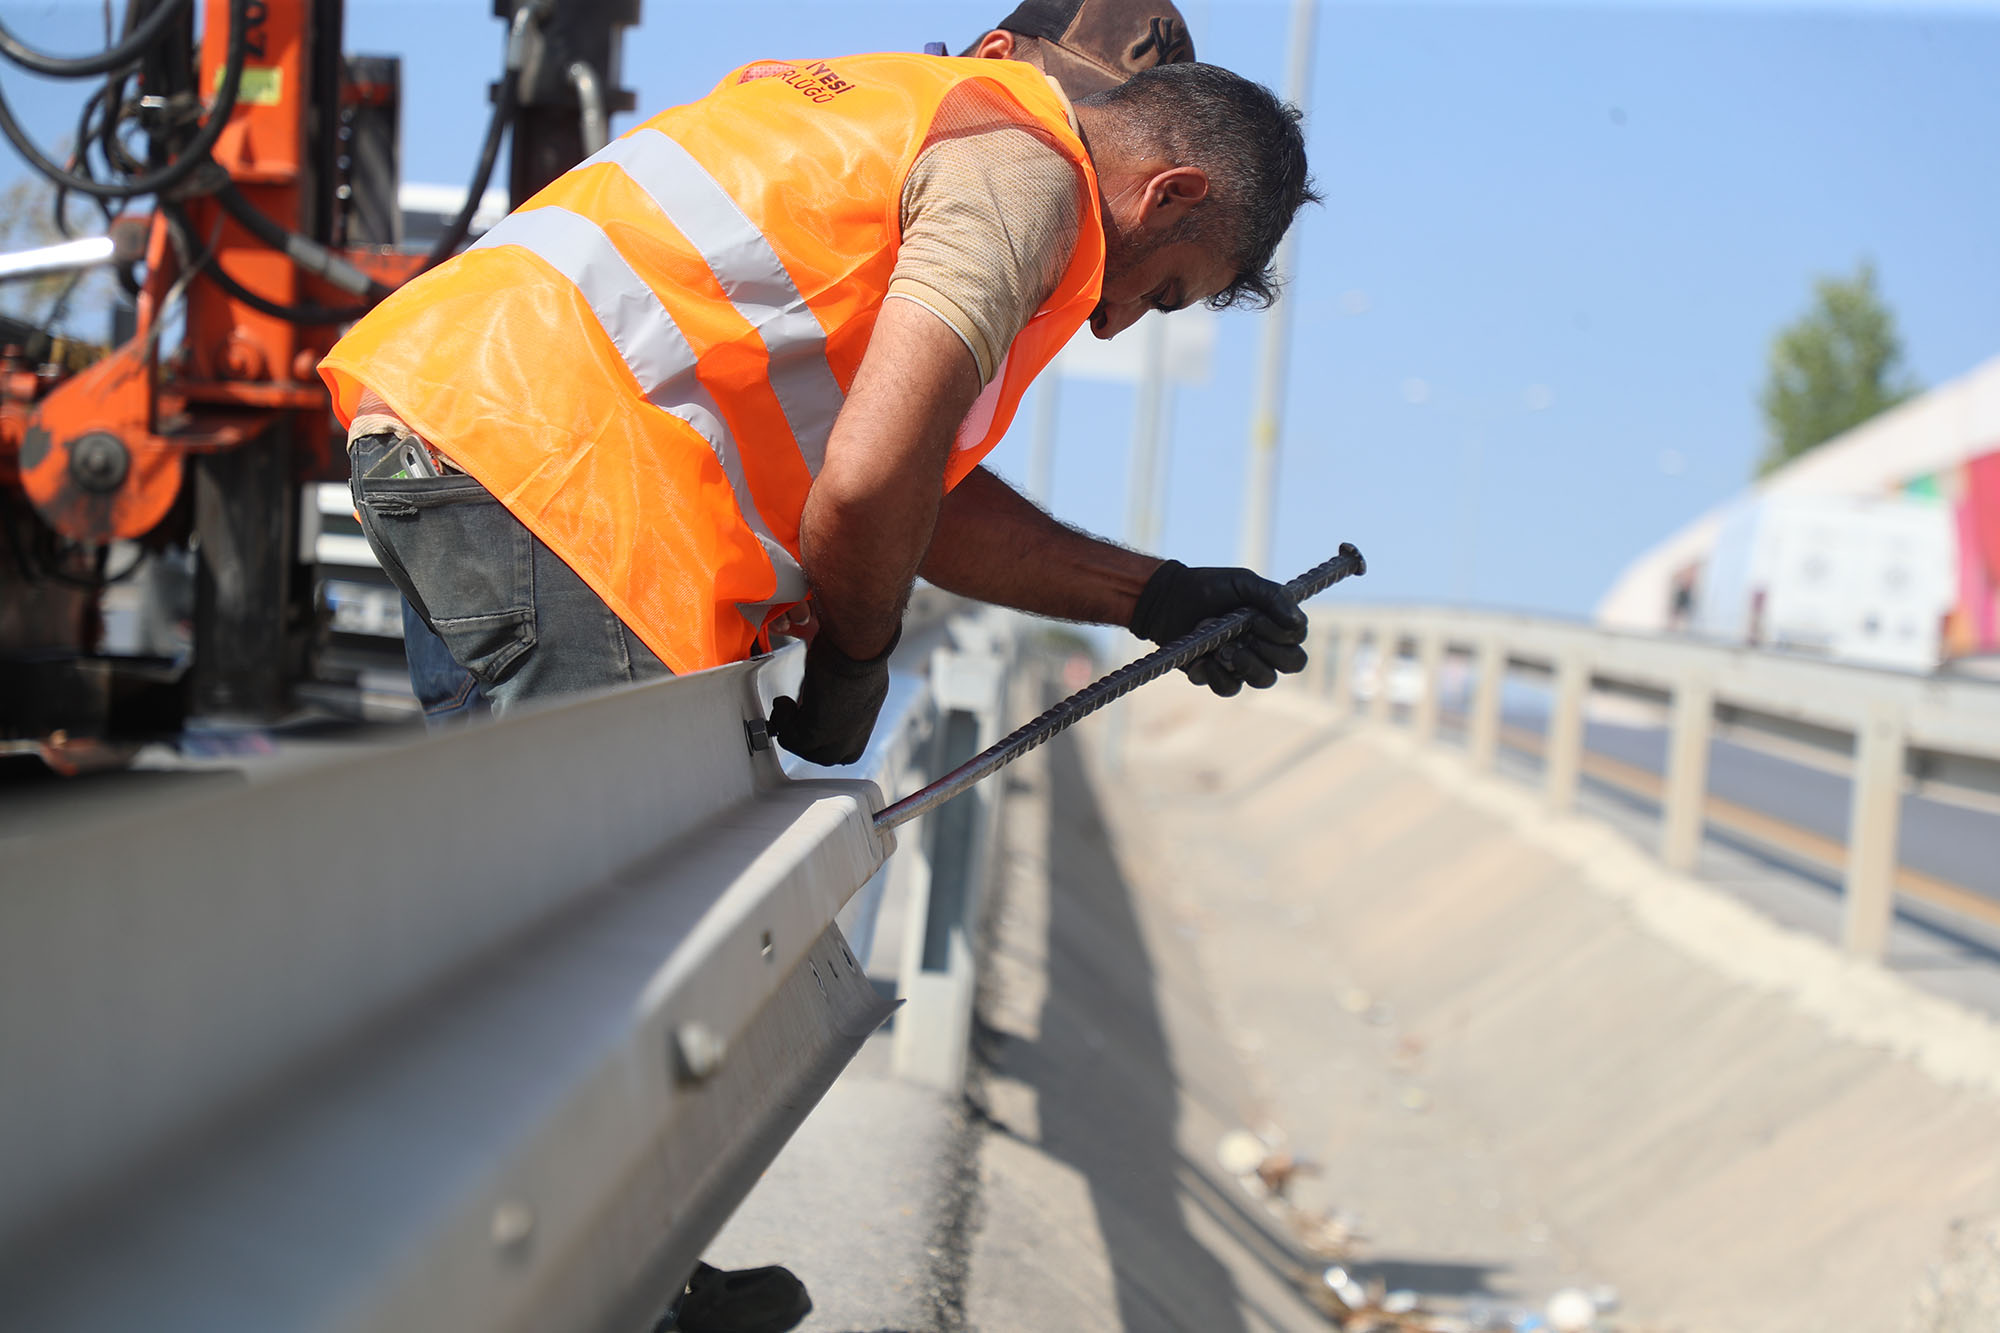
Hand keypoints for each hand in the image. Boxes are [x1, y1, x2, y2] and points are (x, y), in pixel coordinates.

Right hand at [768, 629, 897, 764]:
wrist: (856, 649)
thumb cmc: (858, 655)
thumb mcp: (855, 687)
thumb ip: (844, 705)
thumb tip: (829, 703)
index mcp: (864, 730)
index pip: (839, 753)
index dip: (820, 738)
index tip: (806, 720)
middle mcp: (853, 740)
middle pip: (820, 756)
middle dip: (802, 734)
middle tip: (792, 711)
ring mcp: (836, 741)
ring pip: (803, 751)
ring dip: (789, 727)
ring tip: (788, 704)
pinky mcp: (817, 733)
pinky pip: (789, 739)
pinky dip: (782, 720)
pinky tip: (786, 701)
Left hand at [1128, 560, 1307, 696]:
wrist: (1169, 598)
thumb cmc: (1209, 587)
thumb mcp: (1243, 582)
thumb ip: (1273, 596)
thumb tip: (1298, 622)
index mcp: (1274, 623)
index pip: (1297, 639)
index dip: (1282, 634)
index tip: (1257, 618)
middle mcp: (1264, 646)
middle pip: (1291, 664)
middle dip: (1271, 652)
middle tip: (1248, 637)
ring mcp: (1242, 664)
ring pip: (1264, 679)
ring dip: (1246, 664)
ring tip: (1222, 649)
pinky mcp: (1217, 675)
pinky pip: (1229, 688)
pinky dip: (1217, 676)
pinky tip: (1203, 660)